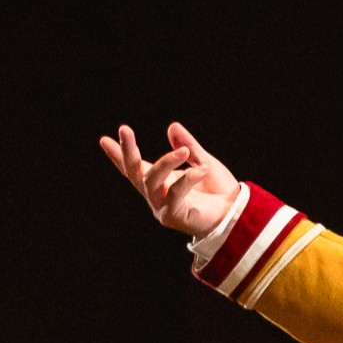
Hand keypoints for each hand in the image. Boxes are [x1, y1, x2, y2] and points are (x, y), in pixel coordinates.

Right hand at [98, 122, 240, 235]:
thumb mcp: (203, 162)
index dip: (118, 154)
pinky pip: (174, 194)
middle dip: (127, 151)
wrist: (239, 213)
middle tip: (124, 130)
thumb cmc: (219, 191)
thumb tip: (172, 126)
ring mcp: (163, 206)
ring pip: (151, 182)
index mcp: (161, 182)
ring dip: (166, 163)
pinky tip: (201, 170)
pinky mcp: (174, 216)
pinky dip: (187, 180)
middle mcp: (157, 194)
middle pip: (135, 172)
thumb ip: (188, 146)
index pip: (134, 167)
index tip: (104, 139)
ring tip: (184, 151)